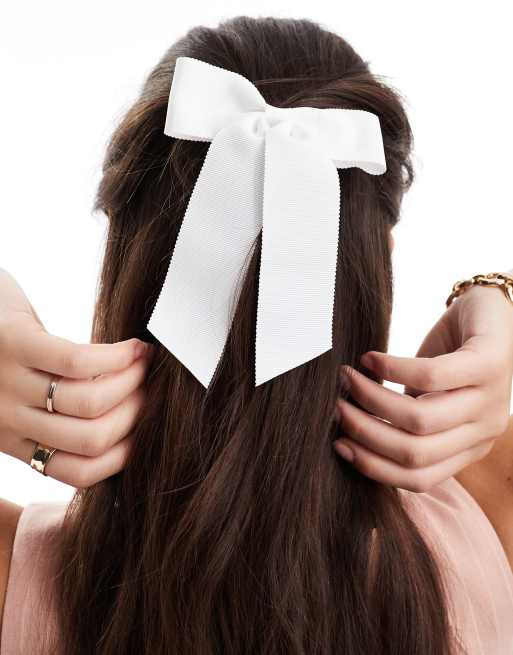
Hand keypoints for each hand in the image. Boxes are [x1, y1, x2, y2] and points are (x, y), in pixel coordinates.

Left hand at [0, 269, 151, 487]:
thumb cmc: (3, 353)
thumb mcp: (22, 397)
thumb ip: (59, 417)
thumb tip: (129, 422)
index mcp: (14, 441)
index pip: (80, 472)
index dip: (125, 454)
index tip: (145, 426)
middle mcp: (7, 421)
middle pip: (92, 439)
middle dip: (137, 415)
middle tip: (150, 389)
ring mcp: (7, 383)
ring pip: (90, 403)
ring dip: (133, 382)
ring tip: (145, 364)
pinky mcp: (12, 341)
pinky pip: (78, 361)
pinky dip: (118, 357)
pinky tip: (134, 347)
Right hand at [334, 278, 512, 491]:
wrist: (487, 310)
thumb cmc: (450, 356)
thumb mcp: (427, 398)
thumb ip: (402, 423)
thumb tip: (350, 435)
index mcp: (468, 447)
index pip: (419, 478)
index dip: (373, 466)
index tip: (338, 444)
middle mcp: (484, 431)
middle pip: (415, 453)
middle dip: (365, 433)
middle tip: (336, 408)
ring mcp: (492, 399)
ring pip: (420, 419)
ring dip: (372, 399)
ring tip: (348, 379)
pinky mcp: (490, 364)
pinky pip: (430, 376)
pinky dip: (390, 369)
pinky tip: (370, 359)